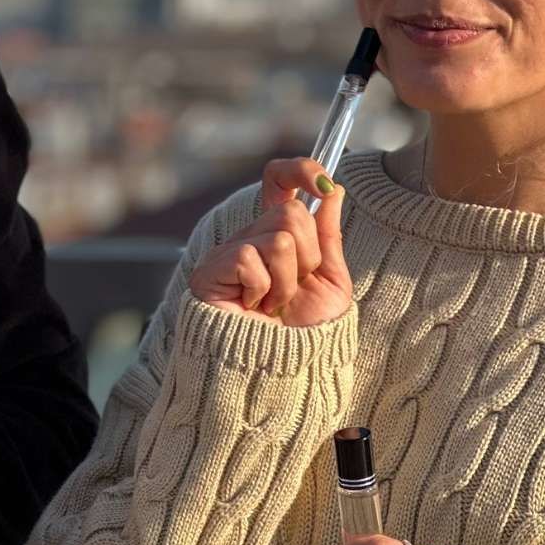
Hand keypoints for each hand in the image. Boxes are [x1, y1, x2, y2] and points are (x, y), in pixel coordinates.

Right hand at [188, 157, 350, 325]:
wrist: (282, 373)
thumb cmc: (303, 335)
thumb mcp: (330, 282)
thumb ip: (328, 237)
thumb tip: (333, 192)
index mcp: (276, 235)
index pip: (278, 182)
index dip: (300, 170)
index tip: (324, 184)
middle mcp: (250, 237)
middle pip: (291, 213)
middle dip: (307, 258)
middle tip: (293, 290)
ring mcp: (228, 252)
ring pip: (279, 238)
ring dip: (288, 282)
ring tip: (275, 305)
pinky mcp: (211, 270)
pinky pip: (251, 260)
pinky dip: (263, 290)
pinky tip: (254, 307)